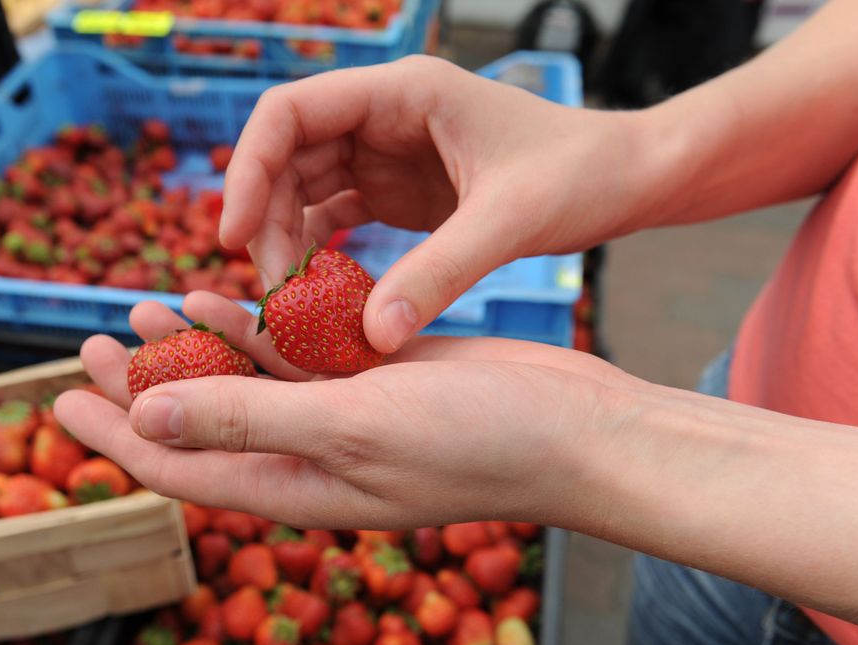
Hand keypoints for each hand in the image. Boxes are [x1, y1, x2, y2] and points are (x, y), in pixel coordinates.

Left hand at [54, 292, 632, 529]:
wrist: (570, 429)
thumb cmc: (472, 444)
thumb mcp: (347, 431)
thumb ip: (246, 422)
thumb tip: (143, 421)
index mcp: (290, 487)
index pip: (176, 468)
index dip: (112, 436)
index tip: (60, 400)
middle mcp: (304, 457)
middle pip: (197, 422)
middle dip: (139, 385)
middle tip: (86, 346)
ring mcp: (338, 418)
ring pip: (241, 381)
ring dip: (190, 348)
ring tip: (139, 308)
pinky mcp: (369, 380)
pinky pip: (292, 354)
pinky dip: (254, 329)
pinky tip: (221, 301)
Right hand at [218, 55, 653, 352]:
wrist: (625, 178)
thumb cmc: (580, 173)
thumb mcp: (510, 220)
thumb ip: (442, 274)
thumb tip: (373, 337)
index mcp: (402, 94)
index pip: (289, 112)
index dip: (248, 169)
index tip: (232, 235)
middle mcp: (383, 117)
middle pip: (284, 156)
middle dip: (262, 218)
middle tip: (265, 289)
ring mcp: (386, 154)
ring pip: (302, 190)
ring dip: (284, 241)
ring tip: (287, 302)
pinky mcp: (397, 192)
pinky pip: (333, 217)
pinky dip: (317, 254)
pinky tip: (317, 296)